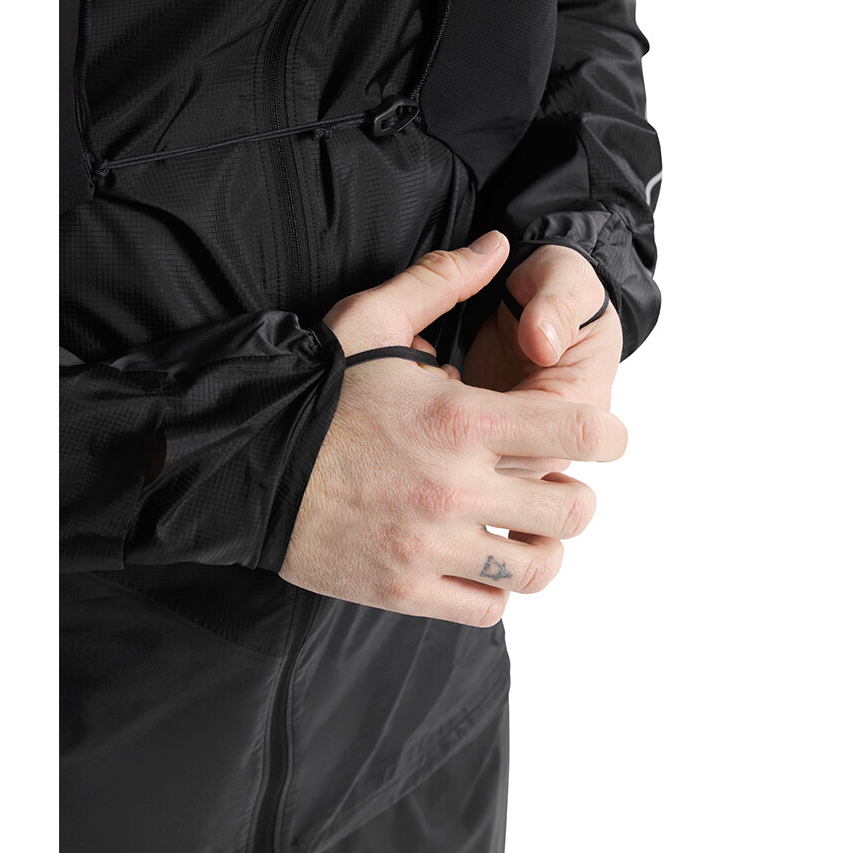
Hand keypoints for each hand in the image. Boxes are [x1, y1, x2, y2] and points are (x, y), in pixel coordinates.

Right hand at [279, 233, 621, 625]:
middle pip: (573, 510)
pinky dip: (495, 588)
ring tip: (523, 529)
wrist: (242, 467)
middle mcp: (454, 487)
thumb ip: (440, 280)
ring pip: (538, 569)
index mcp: (459, 419)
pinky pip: (486, 607)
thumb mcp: (369, 320)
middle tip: (553, 484)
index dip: (610, 436)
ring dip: (544, 548)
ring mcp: (429, 547)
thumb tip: (496, 245)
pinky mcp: (403, 590)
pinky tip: (479, 561)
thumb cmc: (314, 395)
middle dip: (576, 495)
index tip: (603, 439)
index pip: (581, 431)